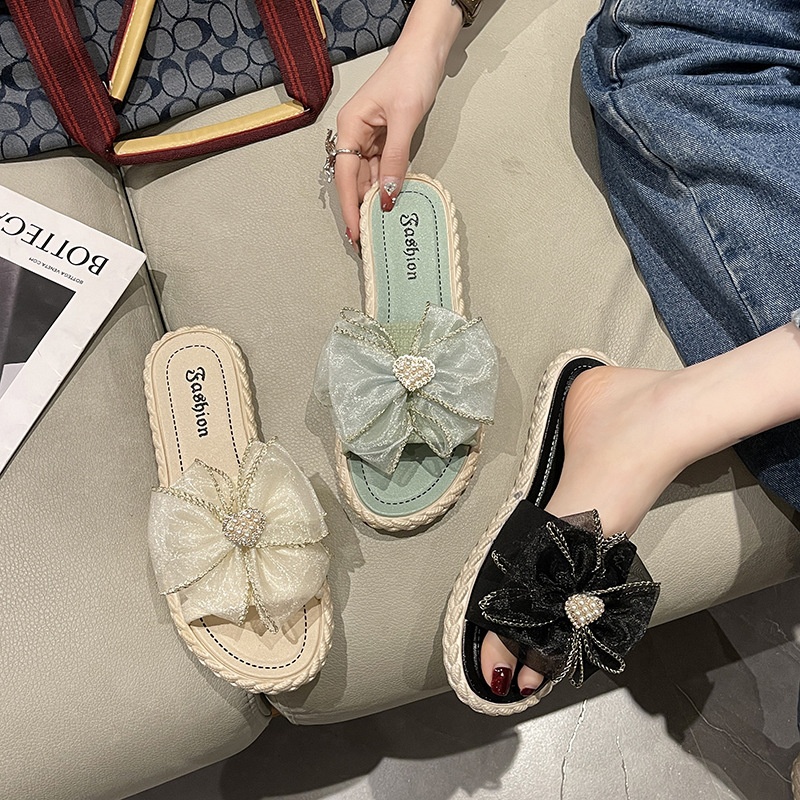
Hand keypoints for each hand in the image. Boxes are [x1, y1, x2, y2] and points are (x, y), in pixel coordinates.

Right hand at [332, 0, 462, 248]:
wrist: (427, 50)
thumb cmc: (411, 73)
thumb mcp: (405, 118)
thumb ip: (396, 158)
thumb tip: (389, 194)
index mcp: (350, 127)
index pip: (345, 177)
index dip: (350, 207)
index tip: (355, 232)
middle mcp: (355, 134)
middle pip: (354, 181)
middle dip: (362, 209)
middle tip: (370, 239)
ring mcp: (370, 137)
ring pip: (369, 177)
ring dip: (376, 200)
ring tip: (382, 227)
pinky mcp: (385, 138)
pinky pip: (383, 168)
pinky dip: (388, 186)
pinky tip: (393, 202)